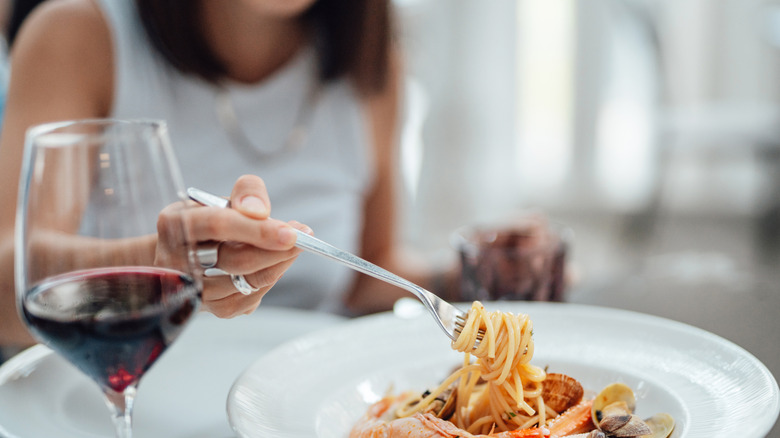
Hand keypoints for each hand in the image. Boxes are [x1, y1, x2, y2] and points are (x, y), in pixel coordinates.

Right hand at [185, 175, 309, 316]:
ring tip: (293, 247)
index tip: (291, 232)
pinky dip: (269, 279)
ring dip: (278, 264)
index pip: (218, 225)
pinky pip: (249, 299)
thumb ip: (247, 193)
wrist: (187, 254)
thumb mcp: (224, 197)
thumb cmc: (209, 221)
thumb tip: (260, 212)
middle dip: (276, 250)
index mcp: (174, 224)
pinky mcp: (209, 310)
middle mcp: (175, 261)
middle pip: (235, 260)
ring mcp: (191, 290)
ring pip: (246, 282)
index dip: (257, 229)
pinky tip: (275, 264)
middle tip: (304, 238)